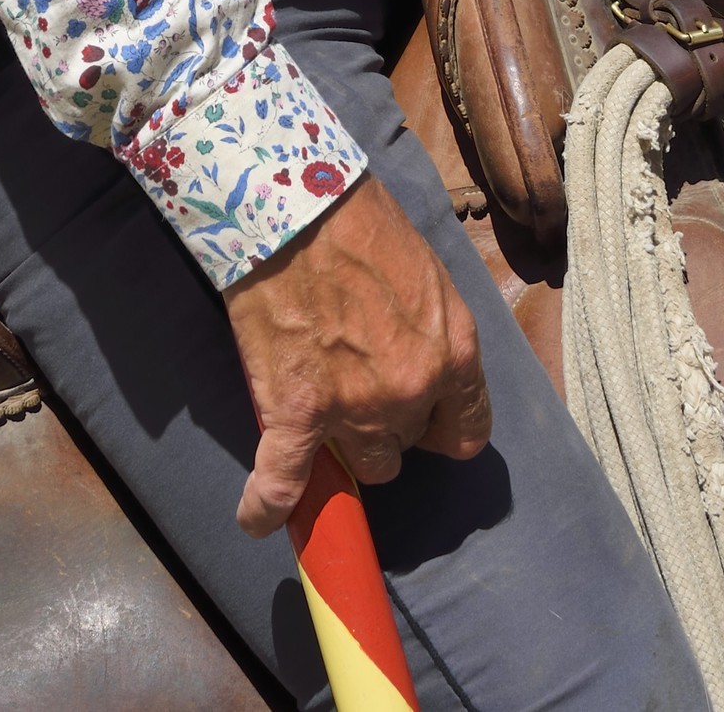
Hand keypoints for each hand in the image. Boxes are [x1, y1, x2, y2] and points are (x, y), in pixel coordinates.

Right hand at [225, 173, 489, 537]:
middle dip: (389, 424)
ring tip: (321, 408)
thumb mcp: (426, 274)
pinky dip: (267, 505)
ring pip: (362, 464)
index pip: (467, 432)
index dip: (442, 429)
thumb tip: (418, 358)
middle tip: (359, 381)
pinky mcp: (296, 412)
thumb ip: (432, 332)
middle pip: (408, 446)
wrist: (296, 204)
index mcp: (453, 353)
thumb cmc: (361, 223)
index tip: (425, 422)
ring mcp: (353, 408)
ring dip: (345, 445)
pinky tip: (256, 518)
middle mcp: (411, 390)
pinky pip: (283, 481)